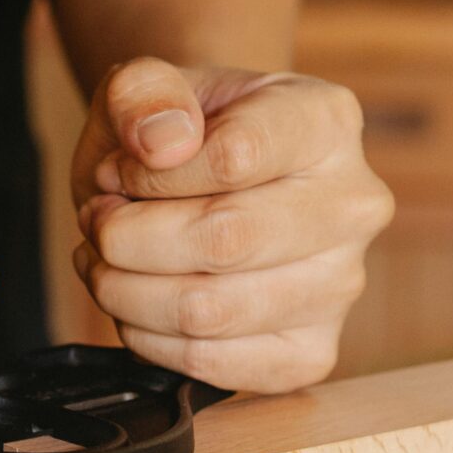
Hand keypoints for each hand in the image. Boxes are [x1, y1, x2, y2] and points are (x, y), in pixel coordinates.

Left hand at [70, 59, 392, 391]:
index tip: (122, 170)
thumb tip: (163, 144)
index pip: (235, 157)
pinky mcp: (311, 352)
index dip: (150, 174)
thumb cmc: (181, 133)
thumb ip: (144, 92)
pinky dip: (148, 339)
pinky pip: (212, 365)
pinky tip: (138, 300)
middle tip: (100, 220)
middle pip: (225, 241)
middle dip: (128, 237)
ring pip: (208, 312)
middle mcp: (353, 205)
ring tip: (109, 258)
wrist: (204, 181)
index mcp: (326, 121)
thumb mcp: (148, 86)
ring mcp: (341, 286)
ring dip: (125, 289)